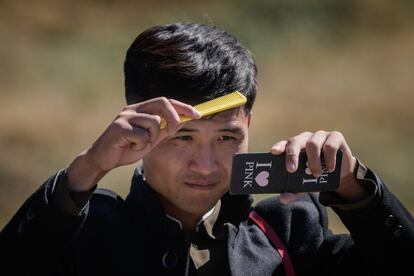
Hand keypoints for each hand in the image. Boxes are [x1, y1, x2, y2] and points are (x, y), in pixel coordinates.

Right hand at [66, 97, 200, 190]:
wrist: (104, 159)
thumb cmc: (128, 148)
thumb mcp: (150, 138)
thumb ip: (164, 129)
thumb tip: (183, 121)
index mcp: (142, 109)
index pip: (167, 101)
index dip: (184, 106)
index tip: (198, 115)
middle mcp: (134, 108)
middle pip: (162, 103)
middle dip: (173, 118)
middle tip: (170, 133)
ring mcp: (126, 116)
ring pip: (154, 122)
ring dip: (151, 138)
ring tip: (140, 145)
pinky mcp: (119, 127)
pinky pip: (141, 135)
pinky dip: (140, 146)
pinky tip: (131, 148)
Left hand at [271, 131, 366, 202]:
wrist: (341, 170)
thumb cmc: (317, 172)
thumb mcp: (305, 182)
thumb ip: (294, 190)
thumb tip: (283, 199)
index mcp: (294, 147)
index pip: (284, 144)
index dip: (278, 147)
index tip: (273, 152)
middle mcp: (304, 139)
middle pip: (295, 141)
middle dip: (292, 155)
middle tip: (291, 170)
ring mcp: (319, 136)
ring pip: (312, 144)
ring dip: (313, 161)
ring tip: (316, 174)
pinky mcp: (335, 137)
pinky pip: (330, 146)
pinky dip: (329, 158)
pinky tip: (330, 168)